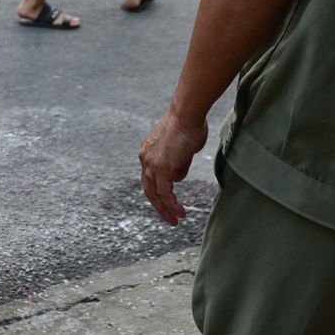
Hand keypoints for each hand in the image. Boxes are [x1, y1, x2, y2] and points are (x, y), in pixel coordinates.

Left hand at [138, 110, 207, 225]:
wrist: (186, 115)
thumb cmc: (189, 124)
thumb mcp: (181, 147)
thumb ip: (178, 161)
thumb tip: (179, 173)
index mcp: (147, 151)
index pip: (149, 176)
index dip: (157, 190)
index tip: (166, 200)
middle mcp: (145, 158)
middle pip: (148, 188)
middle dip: (158, 205)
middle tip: (168, 217)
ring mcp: (152, 164)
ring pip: (156, 193)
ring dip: (166, 208)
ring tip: (176, 219)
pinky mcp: (163, 168)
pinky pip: (166, 192)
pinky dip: (172, 204)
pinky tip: (180, 212)